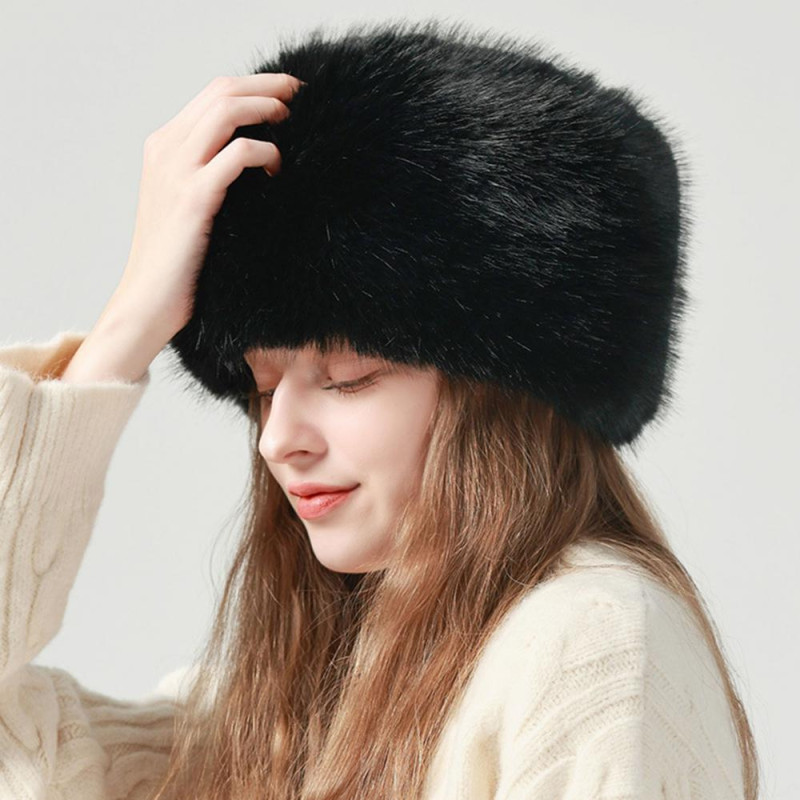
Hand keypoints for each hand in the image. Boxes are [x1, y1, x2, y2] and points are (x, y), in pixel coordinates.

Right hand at [115, 72, 302, 340]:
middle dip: (268, 86)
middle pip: (222, 90)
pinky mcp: (194, 198)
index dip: (255, 85)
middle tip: (301, 96)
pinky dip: (265, 151)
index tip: (288, 94)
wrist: (148, 301)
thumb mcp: (190, 206)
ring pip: (227, 110)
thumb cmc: (177, 261)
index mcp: (164, 146)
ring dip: (267, 108)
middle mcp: (166, 149)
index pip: (213, 94)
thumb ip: (211, 175)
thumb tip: (255, 159)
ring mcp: (177, 171)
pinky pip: (237, 154)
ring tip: (292, 120)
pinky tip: (278, 167)